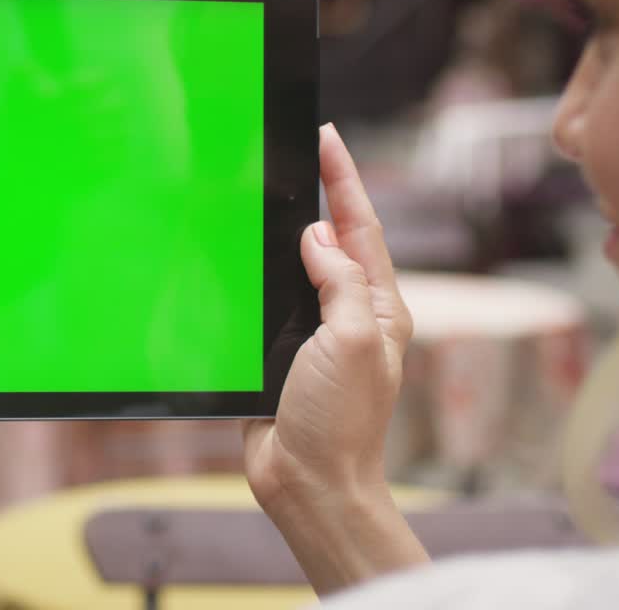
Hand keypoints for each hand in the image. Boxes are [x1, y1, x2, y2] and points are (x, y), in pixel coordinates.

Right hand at [244, 124, 422, 591]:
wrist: (308, 482)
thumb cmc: (341, 421)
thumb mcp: (353, 340)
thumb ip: (338, 283)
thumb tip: (317, 236)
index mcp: (378, 307)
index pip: (361, 228)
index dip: (344, 180)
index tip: (326, 137)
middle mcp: (349, 314)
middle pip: (332, 240)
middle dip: (317, 195)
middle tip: (293, 151)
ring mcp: (315, 334)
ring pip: (296, 269)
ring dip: (280, 234)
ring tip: (265, 192)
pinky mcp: (281, 354)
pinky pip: (268, 303)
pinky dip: (256, 276)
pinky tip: (240, 259)